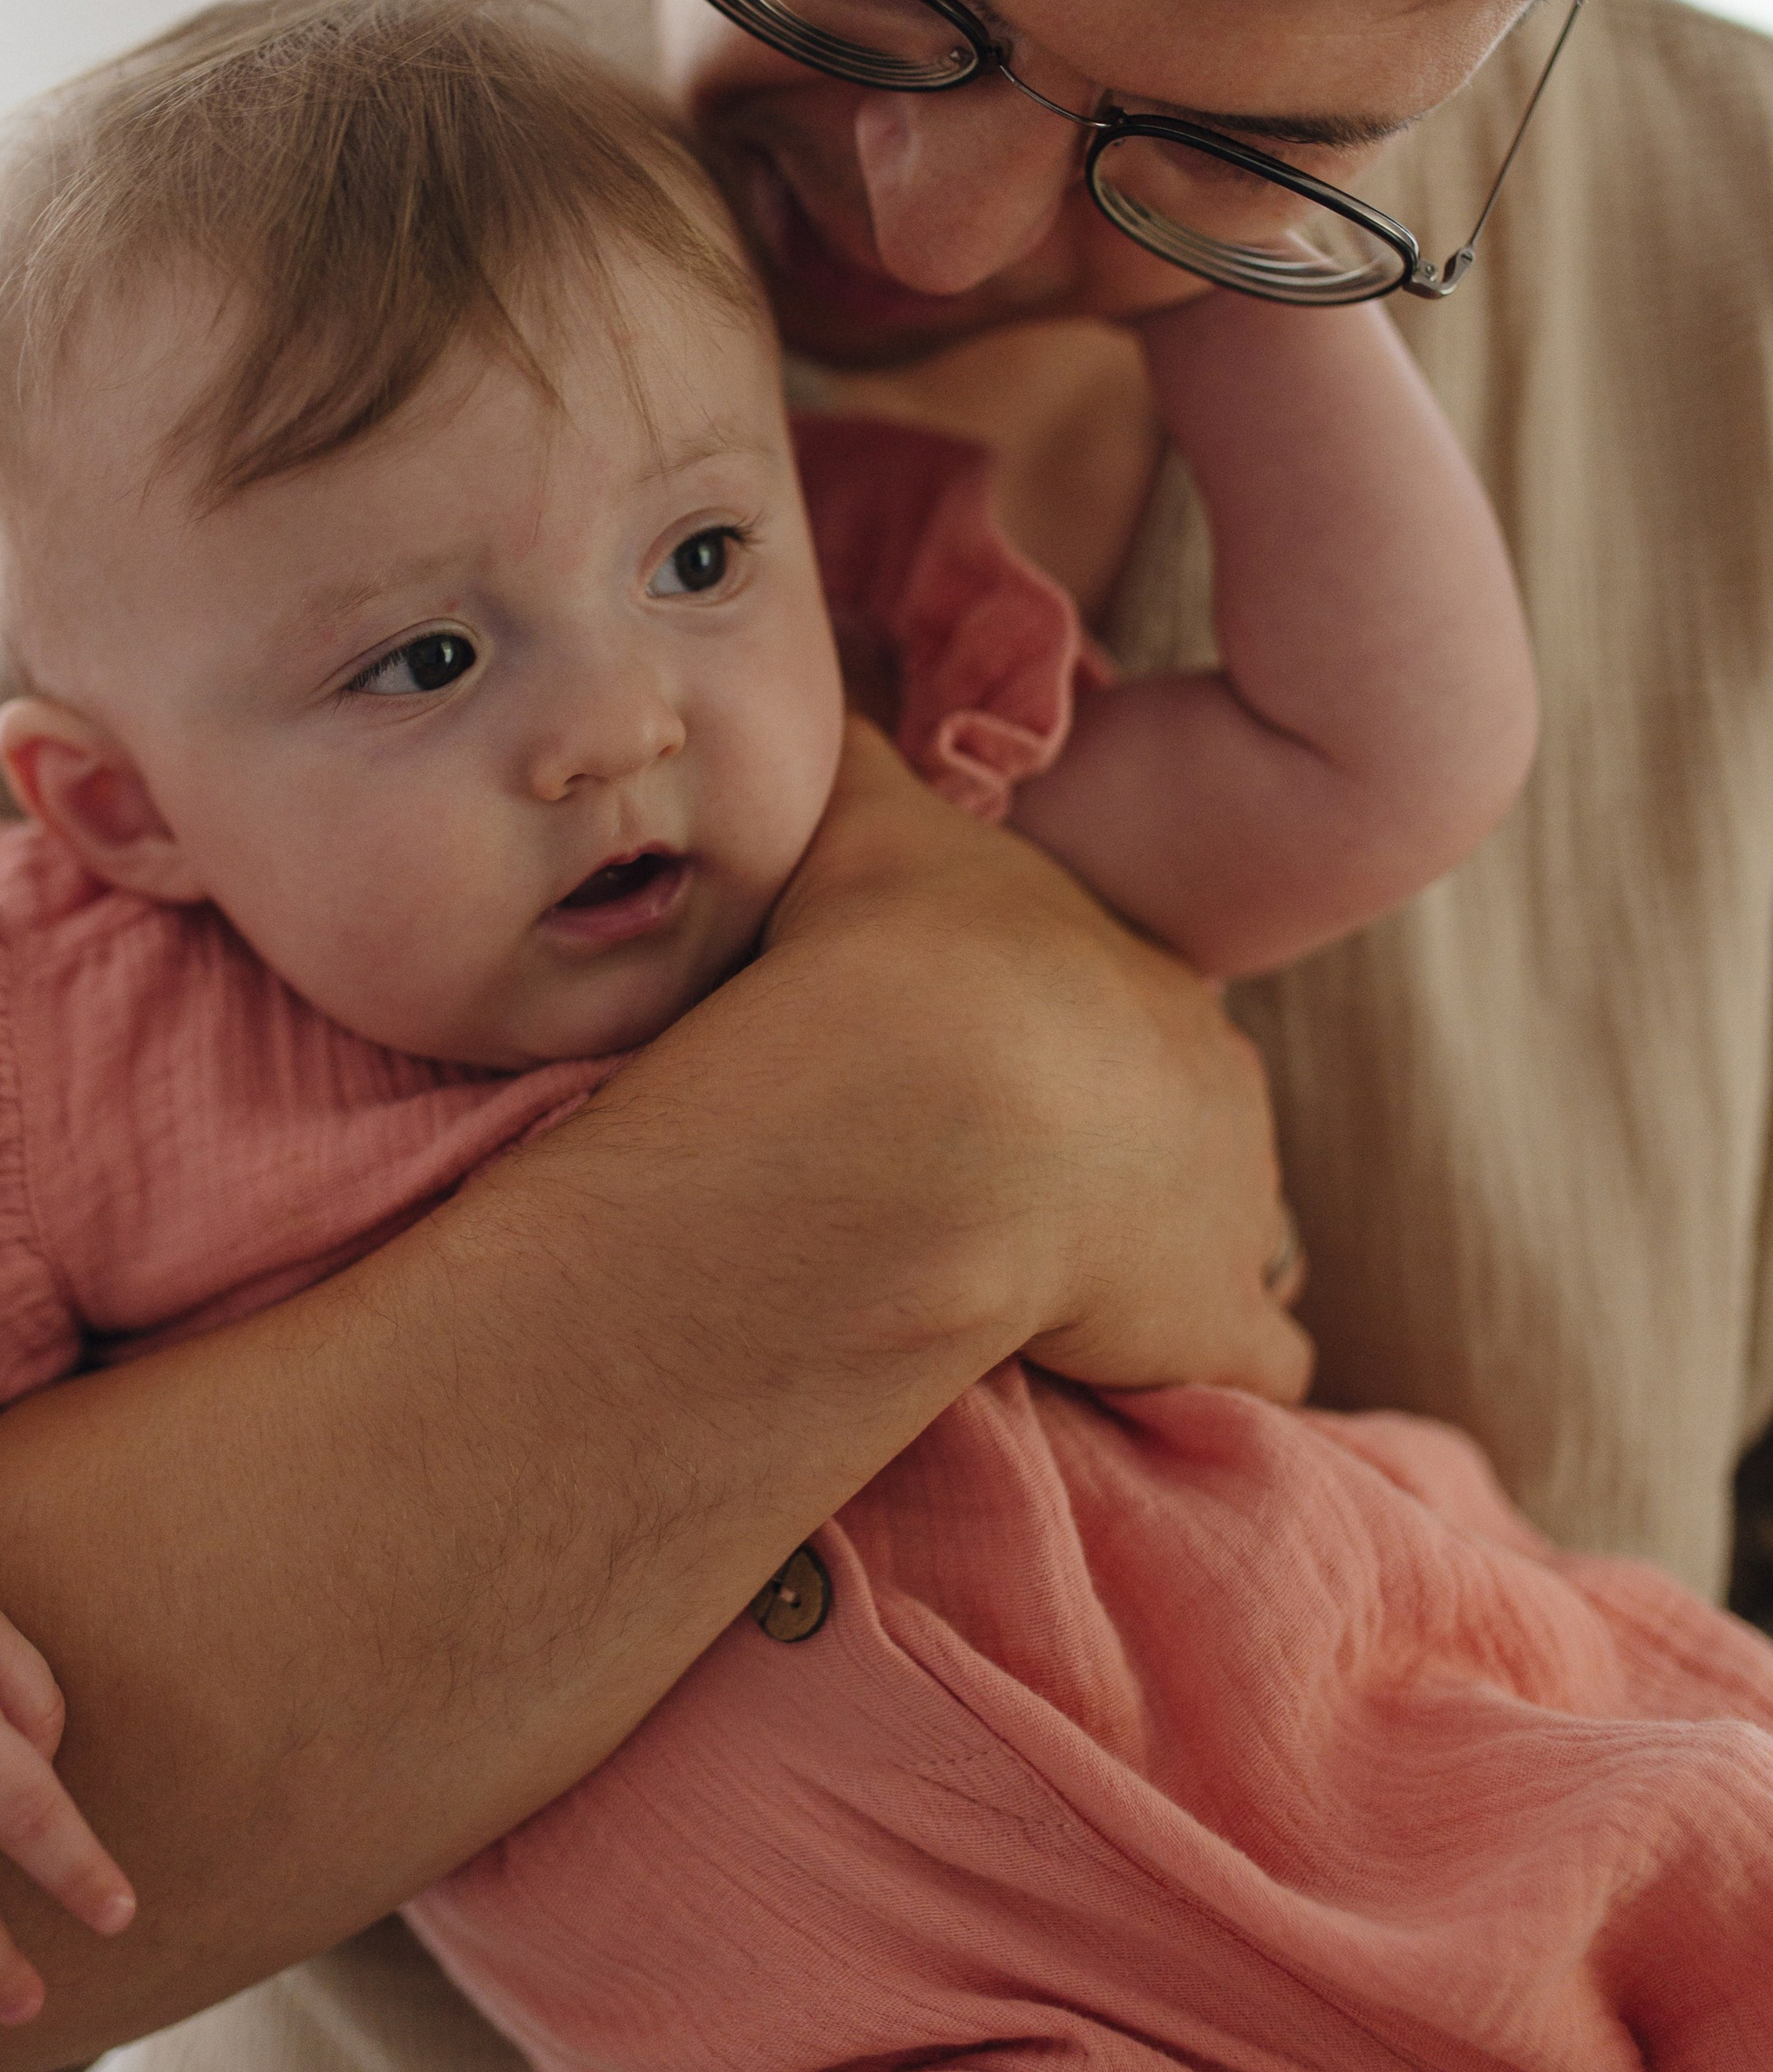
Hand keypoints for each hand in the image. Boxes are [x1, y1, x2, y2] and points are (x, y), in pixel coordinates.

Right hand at [764, 725, 1310, 1404]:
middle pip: (1179, 1113)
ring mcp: (1231, 1206)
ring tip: (1067, 1292)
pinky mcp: (1219, 1323)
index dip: (1048, 1040)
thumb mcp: (870, 816)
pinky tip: (1150, 1381)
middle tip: (1005, 1182)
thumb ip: (856, 756)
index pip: (1112, 1007)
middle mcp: (1211, 1082)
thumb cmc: (901, 945)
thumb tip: (811, 689)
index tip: (978, 1072)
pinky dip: (1215, 1366)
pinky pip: (1259, 1356)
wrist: (933, 1091)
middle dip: (1112, 1145)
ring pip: (1229, 1228)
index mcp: (1135, 975)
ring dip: (1159, 1259)